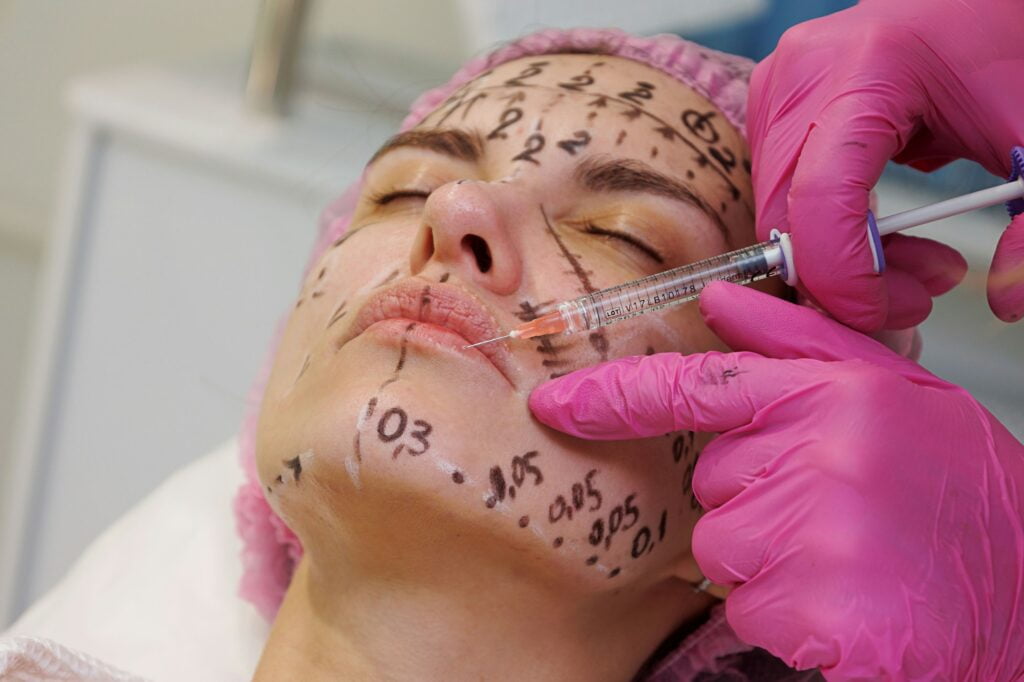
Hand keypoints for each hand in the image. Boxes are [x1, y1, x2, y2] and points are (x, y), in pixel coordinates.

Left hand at [529, 282, 1023, 678]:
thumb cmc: (960, 494)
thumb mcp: (896, 395)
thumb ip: (798, 343)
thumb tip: (721, 300)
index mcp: (829, 395)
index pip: (693, 387)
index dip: (610, 396)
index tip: (553, 403)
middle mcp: (813, 456)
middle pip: (711, 482)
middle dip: (756, 499)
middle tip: (838, 511)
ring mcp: (809, 535)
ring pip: (723, 549)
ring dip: (771, 560)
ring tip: (850, 557)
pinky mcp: (808, 611)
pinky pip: (746, 609)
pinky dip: (786, 615)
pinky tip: (849, 600)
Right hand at [748, 0, 1023, 329]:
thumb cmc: (1008, 48)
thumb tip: (1008, 303)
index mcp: (869, 69)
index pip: (823, 198)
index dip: (846, 277)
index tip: (892, 310)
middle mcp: (803, 73)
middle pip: (786, 218)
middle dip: (844, 276)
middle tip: (919, 289)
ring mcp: (777, 84)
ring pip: (775, 214)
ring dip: (833, 257)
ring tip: (909, 252)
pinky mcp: (771, 99)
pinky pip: (776, 192)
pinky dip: (820, 228)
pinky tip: (874, 224)